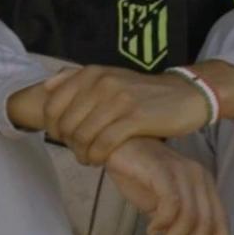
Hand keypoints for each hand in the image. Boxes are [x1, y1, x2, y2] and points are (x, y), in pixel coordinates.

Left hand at [40, 63, 213, 166]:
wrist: (186, 94)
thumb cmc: (143, 92)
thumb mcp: (110, 77)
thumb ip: (77, 80)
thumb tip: (47, 86)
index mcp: (91, 73)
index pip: (52, 106)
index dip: (52, 127)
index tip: (62, 137)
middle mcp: (101, 83)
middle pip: (66, 124)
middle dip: (68, 143)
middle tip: (78, 151)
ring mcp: (118, 100)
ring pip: (83, 135)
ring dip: (82, 153)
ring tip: (88, 158)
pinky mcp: (135, 118)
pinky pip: (104, 143)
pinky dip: (97, 156)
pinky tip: (100, 161)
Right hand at [103, 138, 229, 234]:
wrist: (113, 146)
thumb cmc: (136, 174)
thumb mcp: (159, 206)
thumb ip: (174, 226)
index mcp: (204, 186)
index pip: (220, 222)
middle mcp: (199, 178)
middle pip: (205, 225)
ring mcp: (183, 173)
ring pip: (189, 219)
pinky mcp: (164, 171)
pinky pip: (171, 205)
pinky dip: (163, 223)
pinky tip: (151, 231)